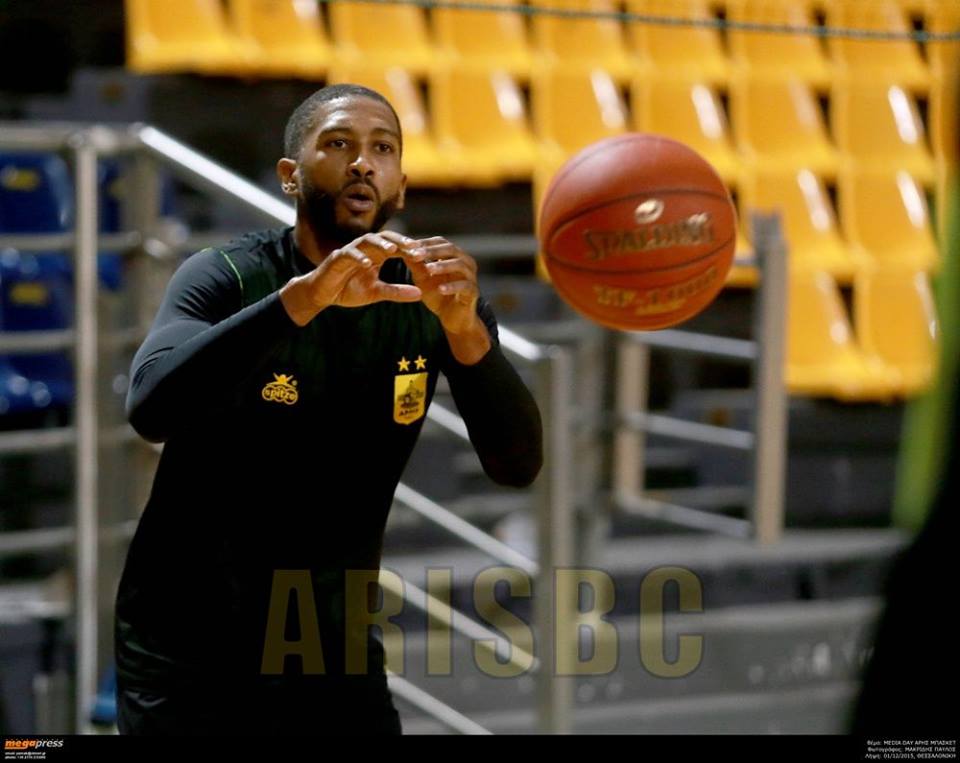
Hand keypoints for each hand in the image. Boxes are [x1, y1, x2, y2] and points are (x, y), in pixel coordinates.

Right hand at [279, 231, 419, 325]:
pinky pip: (348, 254)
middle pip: (385, 238)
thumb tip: (420, 294)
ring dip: (380, 244)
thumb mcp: (376, 293)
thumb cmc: (348, 290)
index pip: (396, 247)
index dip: (410, 250)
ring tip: (392, 251)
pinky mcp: (337, 257)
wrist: (323, 294)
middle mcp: (365, 249)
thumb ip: (396, 291)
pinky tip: (367, 264)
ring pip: (367, 240)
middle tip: (414, 248)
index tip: (425, 257)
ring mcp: (351, 251)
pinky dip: (358, 257)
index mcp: (376, 255)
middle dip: (400, 241)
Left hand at [400, 236, 482, 335]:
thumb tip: (403, 249)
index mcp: (453, 255)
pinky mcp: (473, 292)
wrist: (452, 319)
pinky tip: (441, 289)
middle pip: (451, 249)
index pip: (440, 242)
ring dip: (443, 266)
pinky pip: (465, 286)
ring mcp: (471, 276)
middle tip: (416, 254)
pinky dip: (452, 286)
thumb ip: (415, 265)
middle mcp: (465, 262)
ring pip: (459, 265)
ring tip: (429, 269)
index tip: (408, 245)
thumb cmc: (437, 295)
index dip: (425, 243)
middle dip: (432, 251)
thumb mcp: (422, 278)